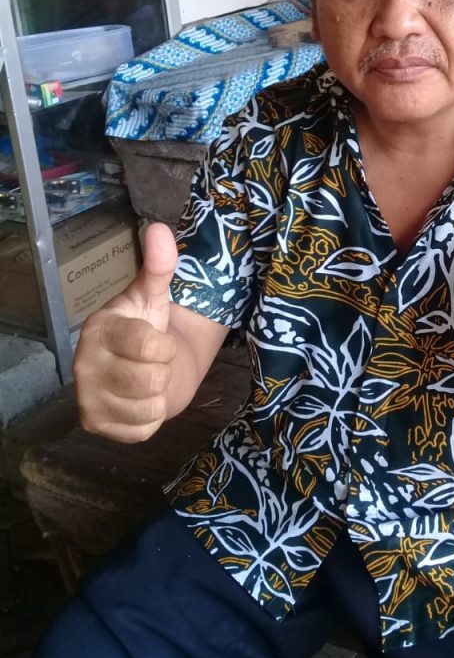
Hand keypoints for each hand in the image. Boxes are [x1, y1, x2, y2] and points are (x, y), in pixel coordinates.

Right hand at [74, 222, 178, 442]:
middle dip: (162, 370)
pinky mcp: (96, 426)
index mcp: (98, 329)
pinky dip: (150, 418)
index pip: (149, 346)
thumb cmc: (146, 329)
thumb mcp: (154, 297)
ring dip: (158, 394)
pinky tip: (138, 402)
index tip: (156, 339)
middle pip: (152, 378)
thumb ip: (159, 266)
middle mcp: (83, 365)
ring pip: (150, 405)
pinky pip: (144, 429)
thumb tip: (159, 228)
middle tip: (151, 362)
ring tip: (146, 379)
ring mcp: (86, 398)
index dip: (165, 345)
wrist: (141, 370)